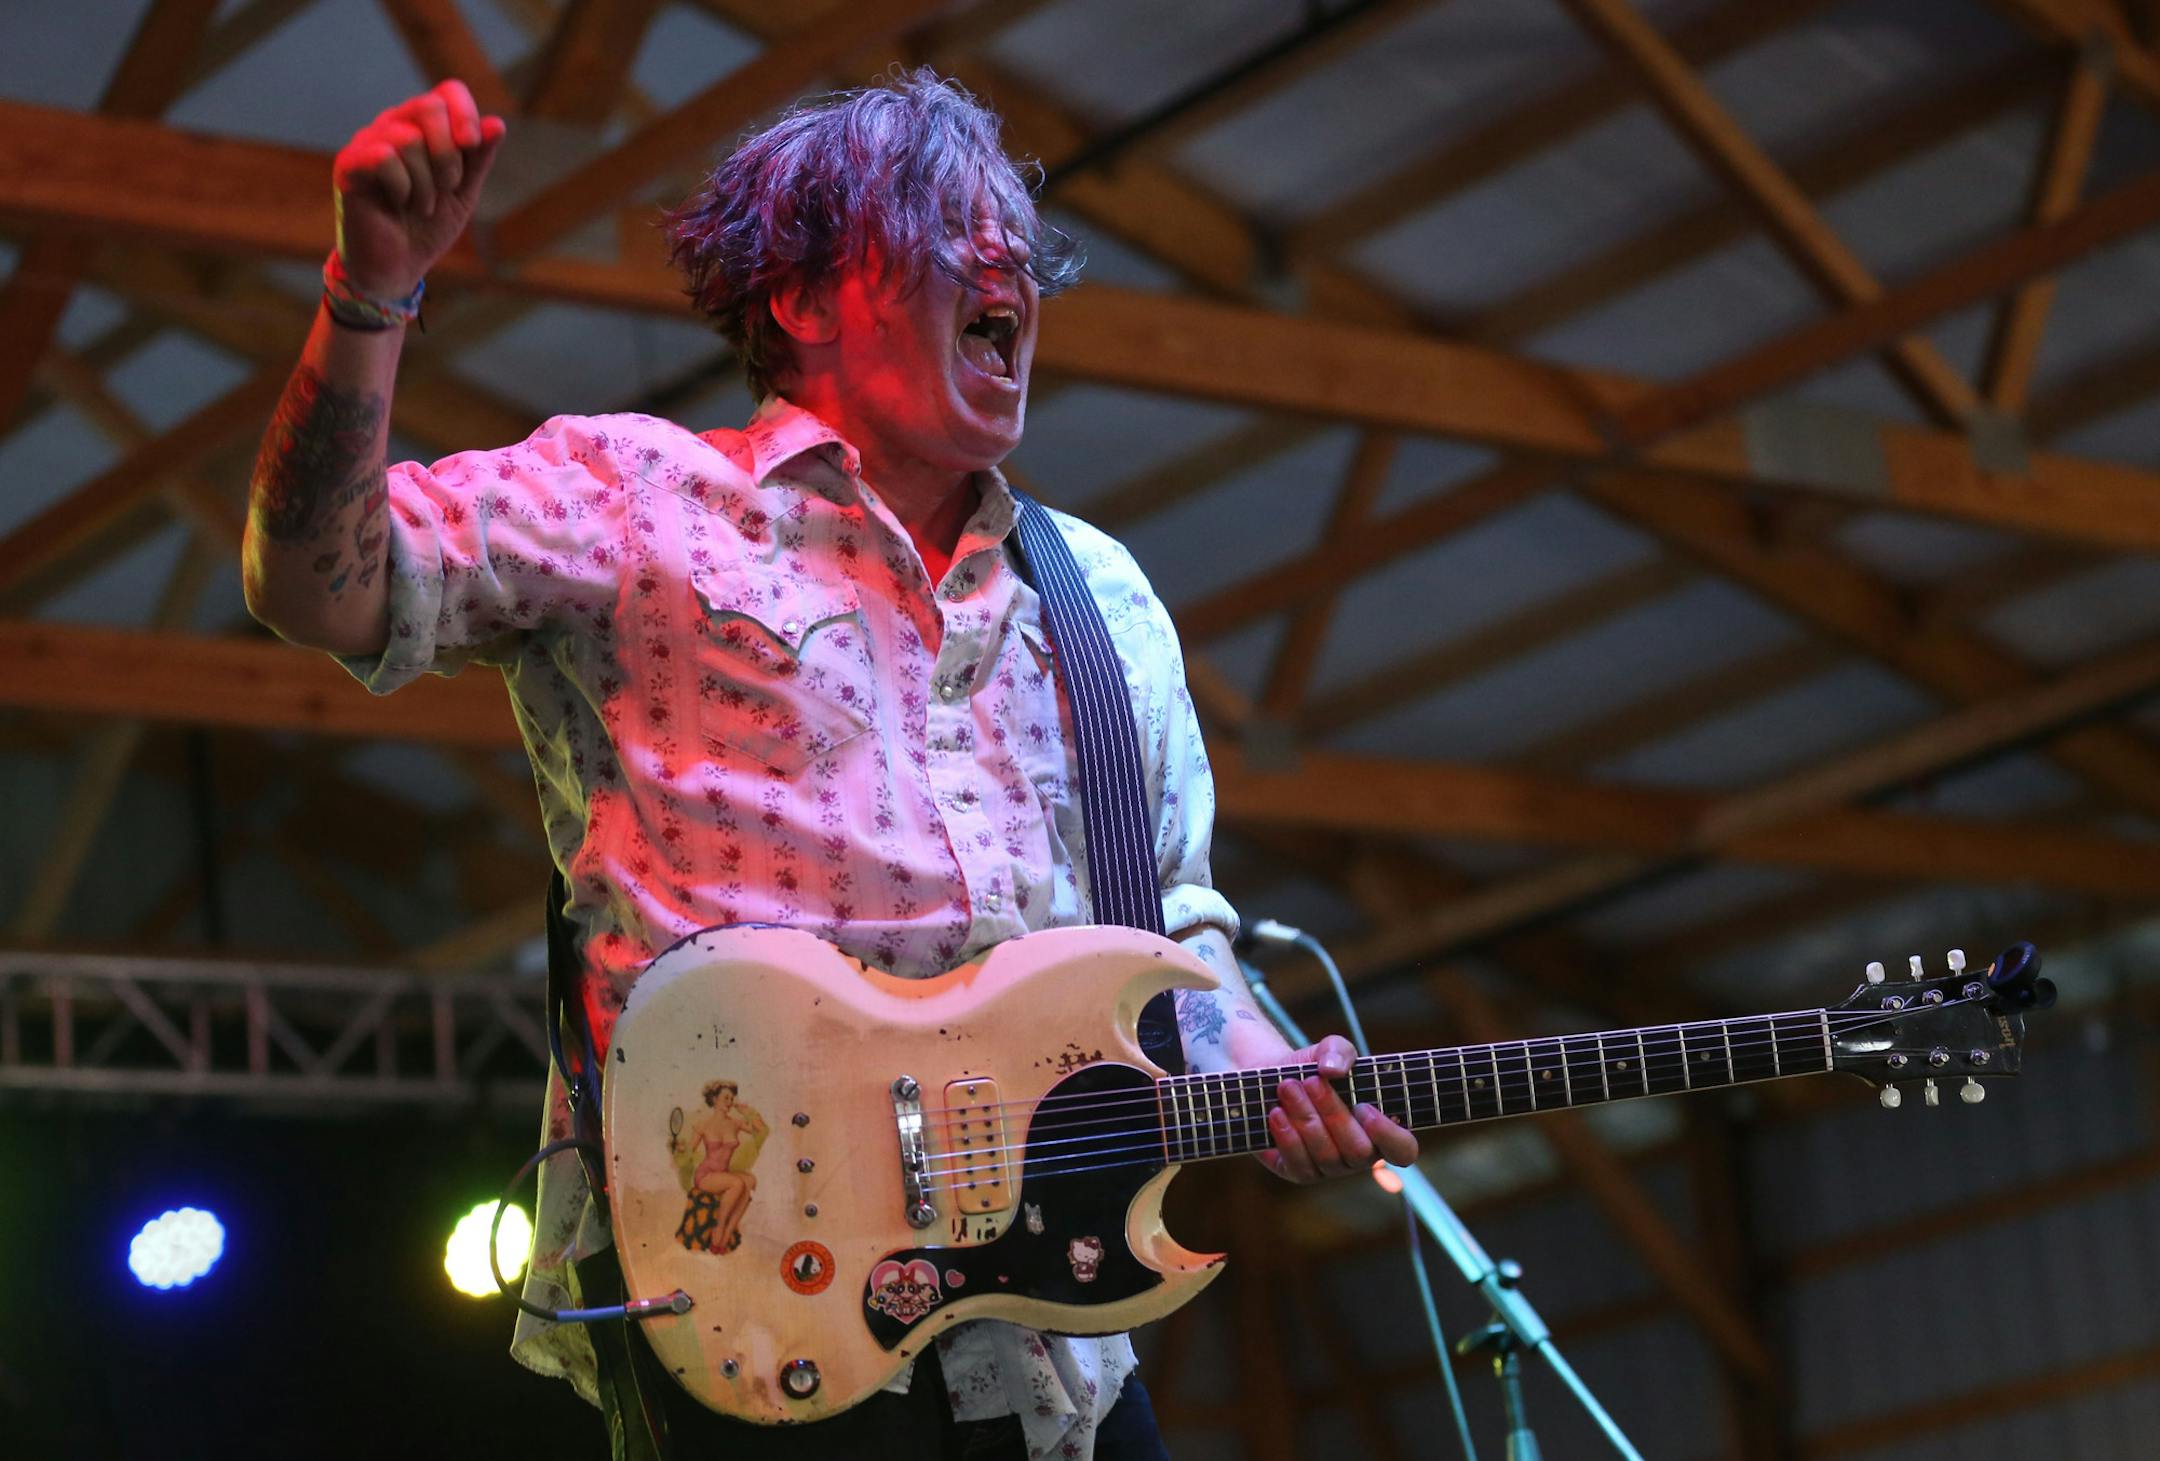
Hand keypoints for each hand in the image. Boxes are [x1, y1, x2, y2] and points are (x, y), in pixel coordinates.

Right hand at [332, 80, 506, 297]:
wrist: (398, 266)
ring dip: (428, 183)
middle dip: (450, 154)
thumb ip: (478, 159)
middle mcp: (394, 125)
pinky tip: (399, 204)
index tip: (473, 146)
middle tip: (448, 186)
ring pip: (409, 139)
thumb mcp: (464, 192)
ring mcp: (368, 142)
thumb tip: (497, 124)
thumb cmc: (428, 226)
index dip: (466, 113)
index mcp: (424, 126)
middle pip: (429, 106)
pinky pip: (384, 158)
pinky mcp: (349, 164)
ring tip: (422, 206)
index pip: (448, 92)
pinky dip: (403, 187)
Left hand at [1257, 1035, 1418, 1182]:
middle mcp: (1360, 1156)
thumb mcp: (1331, 1050)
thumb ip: (1339, 1051)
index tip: (1364, 1106)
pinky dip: (1288, 1137)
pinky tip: (1277, 1113)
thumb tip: (1332, 1069)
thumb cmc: (1316, 1069)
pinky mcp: (1300, 1172)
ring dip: (1306, 1118)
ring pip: (1327, 1155)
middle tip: (1311, 1081)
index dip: (1388, 1135)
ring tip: (1287, 1087)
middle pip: (1359, 1151)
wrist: (1277, 1080)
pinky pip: (1299, 1165)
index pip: (1403, 1151)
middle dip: (1333, 1113)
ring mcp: (1331, 1169)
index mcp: (1382, 1131)